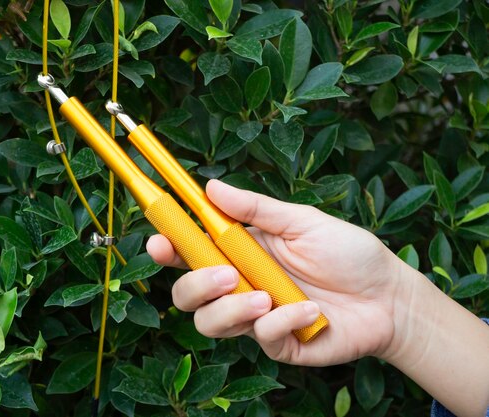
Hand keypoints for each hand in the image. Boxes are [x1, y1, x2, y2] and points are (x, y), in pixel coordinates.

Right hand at [147, 180, 405, 365]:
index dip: (168, 248)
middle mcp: (240, 285)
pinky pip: (260, 339)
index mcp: (240, 251)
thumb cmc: (347, 253)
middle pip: (187, 294)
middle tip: (225, 275)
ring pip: (211, 323)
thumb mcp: (302, 221)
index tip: (159, 242)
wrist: (390, 295)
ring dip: (231, 310)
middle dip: (195, 286)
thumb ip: (256, 208)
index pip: (190, 252)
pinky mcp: (278, 344)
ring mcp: (256, 317)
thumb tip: (211, 186)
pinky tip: (308, 311)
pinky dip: (280, 323)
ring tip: (265, 297)